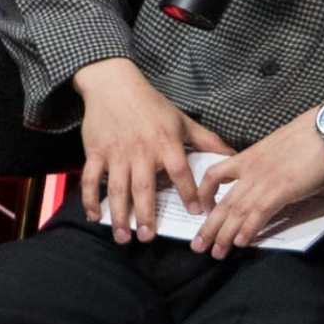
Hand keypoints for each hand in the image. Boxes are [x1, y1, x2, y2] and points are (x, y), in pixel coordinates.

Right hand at [71, 56, 232, 243]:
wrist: (113, 85)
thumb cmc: (151, 104)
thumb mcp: (181, 120)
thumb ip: (206, 140)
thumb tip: (233, 154)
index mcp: (165, 143)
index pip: (180, 171)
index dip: (189, 191)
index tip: (196, 212)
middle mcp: (140, 151)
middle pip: (143, 187)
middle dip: (145, 215)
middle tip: (148, 238)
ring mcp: (116, 153)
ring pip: (117, 188)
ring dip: (119, 214)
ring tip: (124, 237)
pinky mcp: (95, 152)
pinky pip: (91, 179)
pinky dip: (90, 199)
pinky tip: (95, 216)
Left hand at [189, 112, 323, 258]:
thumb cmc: (310, 135)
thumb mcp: (278, 149)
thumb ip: (268, 166)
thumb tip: (272, 181)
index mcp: (248, 157)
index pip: (214, 175)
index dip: (205, 194)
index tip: (203, 209)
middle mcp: (250, 169)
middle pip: (222, 201)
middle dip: (209, 226)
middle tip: (198, 245)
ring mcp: (263, 179)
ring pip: (236, 211)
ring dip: (224, 235)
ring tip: (215, 253)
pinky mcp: (281, 189)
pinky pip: (258, 213)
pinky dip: (248, 229)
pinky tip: (240, 243)